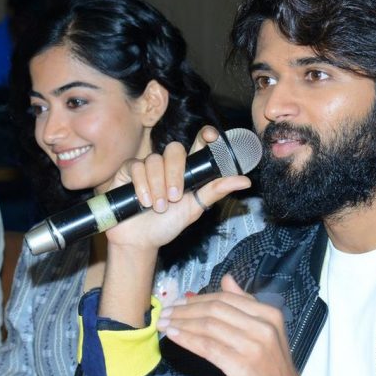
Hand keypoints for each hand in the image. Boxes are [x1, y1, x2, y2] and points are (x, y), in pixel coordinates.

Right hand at [104, 126, 251, 251]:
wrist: (140, 241)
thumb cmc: (167, 225)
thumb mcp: (195, 209)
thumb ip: (216, 191)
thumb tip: (245, 181)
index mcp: (187, 170)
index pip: (198, 143)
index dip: (206, 135)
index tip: (210, 136)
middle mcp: (168, 165)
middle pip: (175, 149)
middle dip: (175, 174)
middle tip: (174, 198)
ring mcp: (147, 166)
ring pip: (154, 160)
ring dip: (157, 186)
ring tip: (157, 207)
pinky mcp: (129, 170)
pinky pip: (136, 167)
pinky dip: (141, 185)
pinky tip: (142, 201)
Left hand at [157, 275, 364, 375]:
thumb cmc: (273, 370)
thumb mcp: (266, 331)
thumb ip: (246, 305)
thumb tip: (227, 280)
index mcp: (268, 314)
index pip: (226, 299)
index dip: (198, 299)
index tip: (178, 303)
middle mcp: (262, 327)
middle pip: (215, 310)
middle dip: (185, 310)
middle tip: (165, 312)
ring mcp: (253, 346)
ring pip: (208, 326)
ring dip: (181, 323)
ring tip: (164, 324)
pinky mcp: (241, 366)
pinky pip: (208, 347)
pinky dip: (187, 339)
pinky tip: (173, 337)